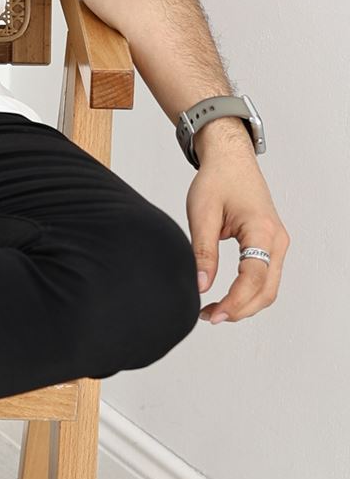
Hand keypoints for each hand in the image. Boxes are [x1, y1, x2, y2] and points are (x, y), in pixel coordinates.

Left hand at [186, 140, 289, 323]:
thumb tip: (201, 287)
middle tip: (207, 318)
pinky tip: (225, 298)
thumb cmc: (217, 180)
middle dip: (239, 310)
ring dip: (244, 305)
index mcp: (262, 230)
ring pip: (268, 288)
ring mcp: (277, 243)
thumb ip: (202, 252)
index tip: (211, 314)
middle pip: (267, 290)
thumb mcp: (202, 215)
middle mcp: (276, 239)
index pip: (254, 278)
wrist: (231, 160)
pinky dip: (248, 294)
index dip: (234, 302)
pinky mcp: (270, 245)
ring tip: (212, 311)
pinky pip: (265, 278)